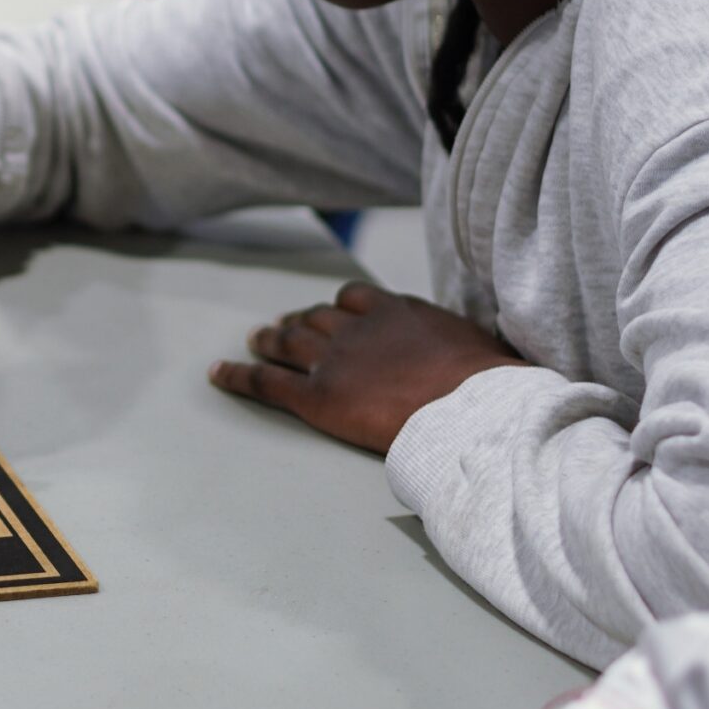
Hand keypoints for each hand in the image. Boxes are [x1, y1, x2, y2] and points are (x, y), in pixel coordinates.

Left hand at [210, 282, 524, 453]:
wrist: (472, 410)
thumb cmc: (490, 387)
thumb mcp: (483, 351)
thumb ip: (463, 350)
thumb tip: (490, 364)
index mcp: (398, 312)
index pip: (356, 299)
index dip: (338, 307)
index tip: (329, 310)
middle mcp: (358, 329)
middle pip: (317, 318)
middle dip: (298, 320)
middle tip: (282, 324)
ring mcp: (334, 359)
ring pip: (288, 342)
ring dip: (268, 339)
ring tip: (255, 339)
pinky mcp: (316, 395)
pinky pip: (267, 381)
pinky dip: (239, 375)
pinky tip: (218, 374)